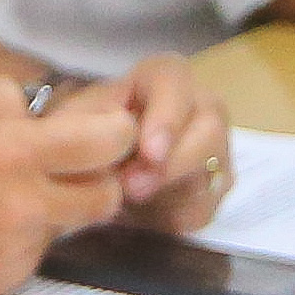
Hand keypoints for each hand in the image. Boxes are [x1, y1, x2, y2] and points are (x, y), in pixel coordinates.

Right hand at [0, 77, 133, 294]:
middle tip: (65, 165)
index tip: (106, 131)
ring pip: (69, 226)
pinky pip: (35, 255)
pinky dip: (20, 238)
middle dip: (96, 176)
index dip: (115, 132)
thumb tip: (42, 117)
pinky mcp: (1, 282)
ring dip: (53, 209)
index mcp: (8, 153)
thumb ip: (3, 95)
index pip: (107, 144)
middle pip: (107, 195)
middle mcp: (19, 207)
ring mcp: (12, 251)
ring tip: (1, 195)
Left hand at [99, 56, 232, 230]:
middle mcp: (202, 107)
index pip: (177, 83)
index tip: (151, 154)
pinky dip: (167, 217)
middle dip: (170, 167)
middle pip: (210, 132)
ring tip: (124, 200)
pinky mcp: (215, 189)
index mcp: (165, 77)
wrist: (96, 164)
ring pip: (208, 176)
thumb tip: (114, 138)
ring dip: (164, 195)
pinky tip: (139, 211)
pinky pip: (202, 210)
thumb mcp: (78, 116)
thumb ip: (92, 123)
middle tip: (131, 188)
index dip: (167, 119)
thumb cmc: (88, 130)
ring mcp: (217, 149)